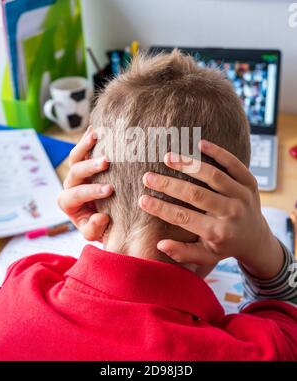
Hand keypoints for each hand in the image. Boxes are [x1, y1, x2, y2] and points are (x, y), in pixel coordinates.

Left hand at [57, 125, 112, 240]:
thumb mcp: (98, 234)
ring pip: (75, 156)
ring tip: (98, 136)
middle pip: (74, 172)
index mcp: (69, 204)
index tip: (109, 190)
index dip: (90, 191)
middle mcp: (70, 185)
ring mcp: (78, 172)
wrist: (110, 217)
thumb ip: (94, 229)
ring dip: (86, 145)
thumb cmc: (104, 227)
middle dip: (89, 167)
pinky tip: (97, 127)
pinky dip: (89, 137)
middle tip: (106, 162)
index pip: (74, 195)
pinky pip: (84, 147)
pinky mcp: (86, 162)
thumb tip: (100, 217)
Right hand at [139, 140, 283, 279]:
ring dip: (189, 165)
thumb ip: (183, 252)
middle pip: (196, 195)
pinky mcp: (250, 182)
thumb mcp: (205, 256)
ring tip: (168, 157)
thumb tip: (160, 244)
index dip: (161, 209)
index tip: (142, 199)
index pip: (184, 218)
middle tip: (148, 176)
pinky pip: (234, 164)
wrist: (256, 239)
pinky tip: (200, 143)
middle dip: (169, 185)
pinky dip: (218, 152)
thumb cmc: (224, 246)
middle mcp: (231, 213)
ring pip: (213, 176)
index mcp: (218, 232)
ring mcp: (242, 196)